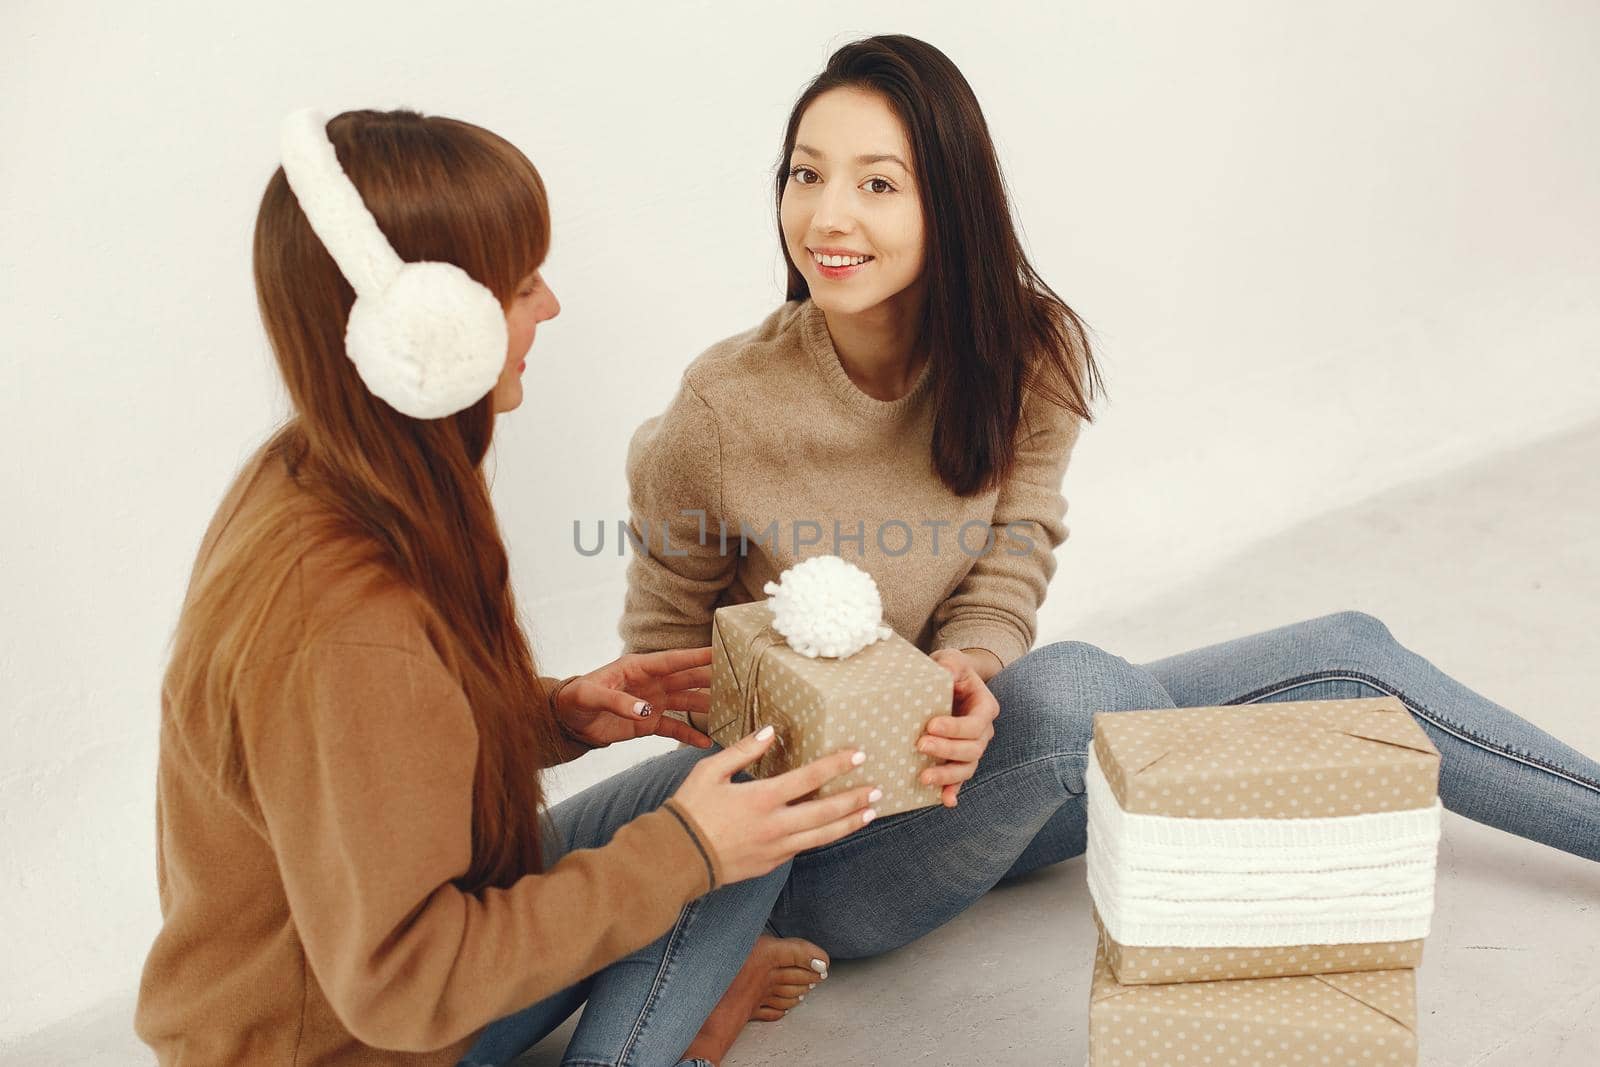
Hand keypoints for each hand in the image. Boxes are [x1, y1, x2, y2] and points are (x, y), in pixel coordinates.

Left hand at [553, 648, 715, 748]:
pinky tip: (707, 742)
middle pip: (688, 679)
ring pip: (687, 702)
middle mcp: (651, 683)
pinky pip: (675, 728)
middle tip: (737, 680)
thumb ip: (618, 702)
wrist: (567, 722)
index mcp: (639, 667)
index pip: (673, 660)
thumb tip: (645, 710)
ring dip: (706, 706)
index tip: (721, 651)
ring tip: (730, 711)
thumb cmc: (575, 700)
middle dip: (712, 679)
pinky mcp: (649, 724)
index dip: (697, 656)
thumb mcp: (591, 697)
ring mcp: (652, 703)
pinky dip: (690, 735)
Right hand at [671, 727, 882, 884]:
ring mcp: (775, 848)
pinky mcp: (770, 864)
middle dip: (854, 799)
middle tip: (877, 789)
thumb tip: (770, 732)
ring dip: (848, 823)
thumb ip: (743, 750)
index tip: (858, 755)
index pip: (809, 778)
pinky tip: (833, 830)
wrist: (676, 858)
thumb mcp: (710, 771)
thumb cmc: (689, 811)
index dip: (837, 765)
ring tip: (870, 813)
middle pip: (825, 811)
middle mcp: (774, 825)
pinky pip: (803, 849)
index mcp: (760, 798)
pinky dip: (823, 838)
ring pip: (822, 836)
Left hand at [919, 649, 1001, 807]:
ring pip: (967, 768)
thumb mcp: (951, 660)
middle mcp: (983, 731)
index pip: (975, 724)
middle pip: (972, 749)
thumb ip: (951, 664)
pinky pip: (960, 779)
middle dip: (947, 751)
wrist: (949, 683)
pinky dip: (952, 790)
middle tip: (920, 745)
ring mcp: (972, 748)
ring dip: (947, 776)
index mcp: (985, 707)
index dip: (955, 728)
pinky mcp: (958, 759)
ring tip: (924, 777)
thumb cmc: (950, 670)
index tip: (930, 725)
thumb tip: (945, 673)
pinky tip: (944, 800)